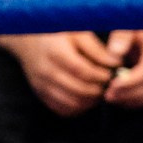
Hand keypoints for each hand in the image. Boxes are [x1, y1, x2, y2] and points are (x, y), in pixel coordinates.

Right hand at [0, 30, 121, 116]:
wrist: (26, 40)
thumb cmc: (56, 33)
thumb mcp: (77, 33)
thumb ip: (96, 49)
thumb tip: (115, 63)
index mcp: (55, 52)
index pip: (82, 71)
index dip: (101, 75)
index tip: (112, 74)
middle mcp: (46, 71)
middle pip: (79, 90)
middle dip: (99, 90)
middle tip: (109, 85)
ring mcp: (41, 85)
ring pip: (72, 103)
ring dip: (90, 101)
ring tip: (99, 90)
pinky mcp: (41, 94)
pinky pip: (63, 110)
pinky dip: (78, 108)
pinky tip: (86, 98)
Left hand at [102, 28, 142, 108]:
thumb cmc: (132, 25)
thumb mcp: (125, 24)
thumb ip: (121, 35)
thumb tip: (115, 51)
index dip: (130, 81)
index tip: (111, 85)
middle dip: (129, 93)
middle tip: (107, 95)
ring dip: (133, 100)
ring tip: (112, 98)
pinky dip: (139, 102)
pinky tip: (122, 100)